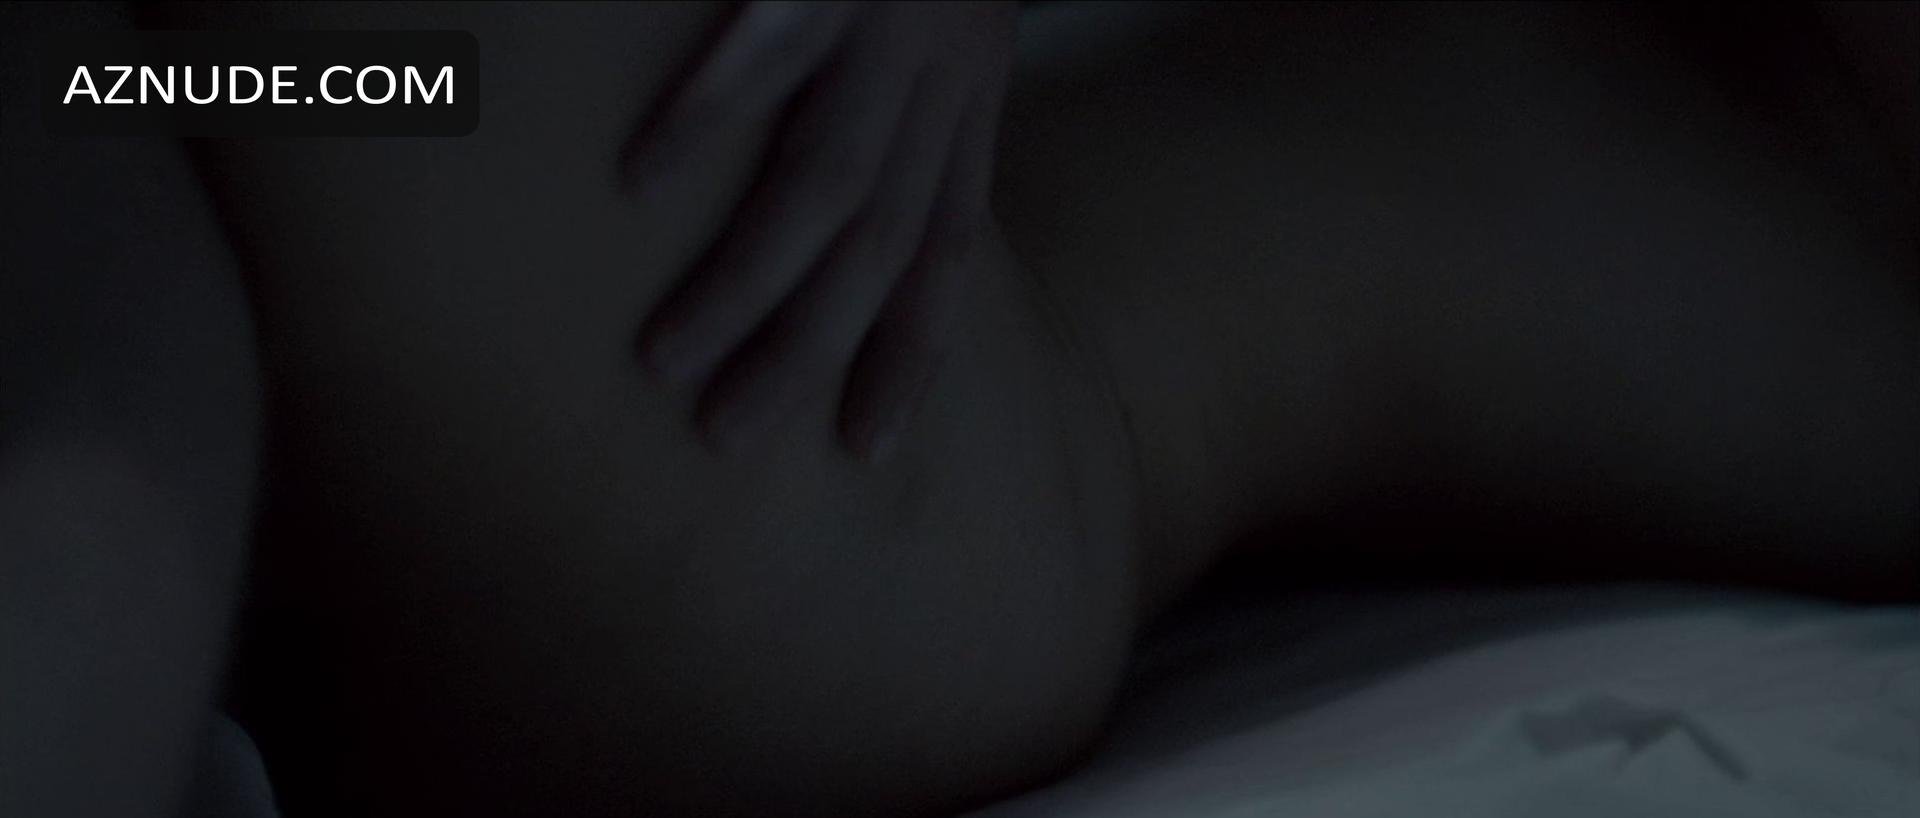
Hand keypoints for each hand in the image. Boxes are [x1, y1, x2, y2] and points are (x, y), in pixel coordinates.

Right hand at [623, 1, 1016, 460]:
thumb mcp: (938, 9)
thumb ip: (889, 95)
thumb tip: (826, 209)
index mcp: (971, 80)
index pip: (949, 249)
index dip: (912, 352)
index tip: (865, 449)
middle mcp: (947, 62)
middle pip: (885, 242)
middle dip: (808, 352)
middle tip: (725, 436)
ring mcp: (897, 12)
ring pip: (832, 181)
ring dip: (748, 283)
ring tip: (666, 358)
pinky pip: (774, 46)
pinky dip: (707, 116)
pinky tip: (641, 183)